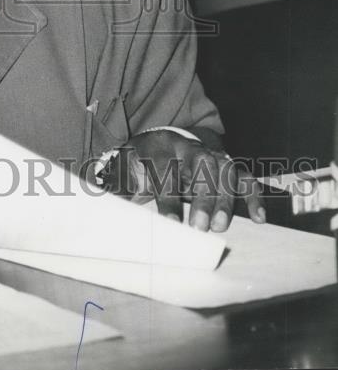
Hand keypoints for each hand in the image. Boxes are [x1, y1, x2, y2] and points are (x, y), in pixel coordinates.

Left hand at [106, 129, 265, 231]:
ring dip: (225, 198)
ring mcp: (211, 154)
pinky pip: (245, 177)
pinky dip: (253, 196)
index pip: (166, 168)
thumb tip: (111, 212)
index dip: (169, 196)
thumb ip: (121, 189)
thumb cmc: (139, 163)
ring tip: (220, 226)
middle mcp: (189, 147)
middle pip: (201, 165)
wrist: (158, 143)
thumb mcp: (124, 170)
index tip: (172, 223)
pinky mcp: (226, 166)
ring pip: (225, 169)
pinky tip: (258, 218)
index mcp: (160, 146)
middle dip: (202, 196)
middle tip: (200, 227)